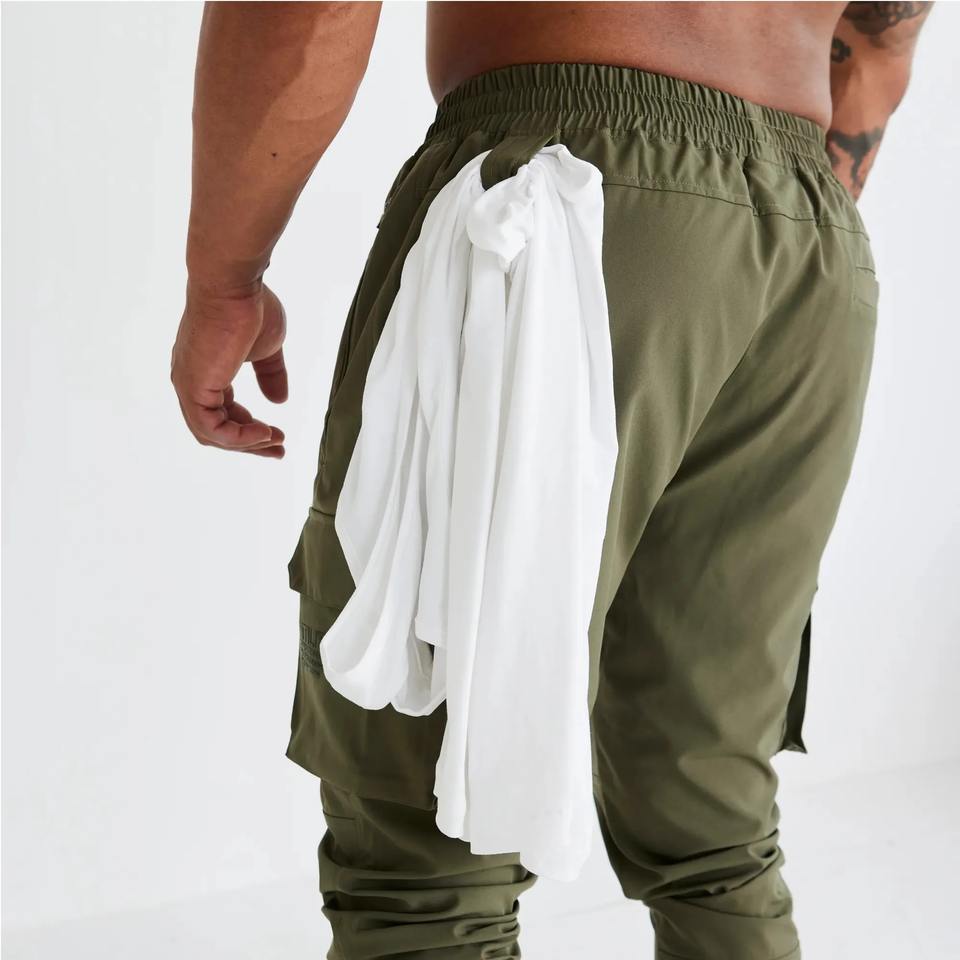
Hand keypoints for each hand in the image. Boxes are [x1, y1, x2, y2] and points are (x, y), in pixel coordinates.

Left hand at [171, 280, 287, 457]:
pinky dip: (239, 437)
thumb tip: (280, 400)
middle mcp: (192, 381)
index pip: (223, 412)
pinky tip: (263, 433)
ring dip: (247, 443)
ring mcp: (190, 385)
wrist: (233, 286)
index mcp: (206, 372)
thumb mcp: (267, 349)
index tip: (277, 435)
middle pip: (217, 429)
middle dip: (250, 444)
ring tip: (275, 441)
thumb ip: (271, 375)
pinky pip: (214, 429)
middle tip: (279, 451)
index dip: (249, 428)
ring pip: (213, 434)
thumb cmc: (248, 307)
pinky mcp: (194, 388)